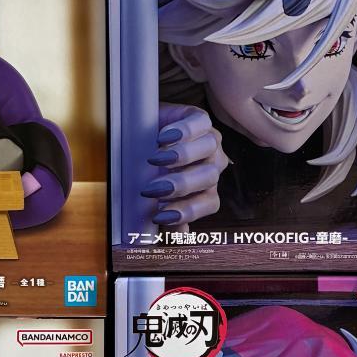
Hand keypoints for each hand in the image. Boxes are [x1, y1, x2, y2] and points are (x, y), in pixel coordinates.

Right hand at [143, 103, 228, 226]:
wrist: (144, 133)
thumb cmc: (151, 169)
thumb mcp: (156, 193)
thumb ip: (167, 214)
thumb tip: (175, 238)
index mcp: (207, 188)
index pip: (208, 203)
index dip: (187, 212)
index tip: (159, 215)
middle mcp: (212, 166)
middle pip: (208, 177)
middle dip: (180, 186)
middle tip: (153, 189)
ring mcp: (210, 140)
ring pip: (208, 150)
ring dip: (182, 157)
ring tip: (156, 161)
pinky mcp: (200, 118)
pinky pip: (200, 123)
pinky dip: (183, 131)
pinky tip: (163, 138)